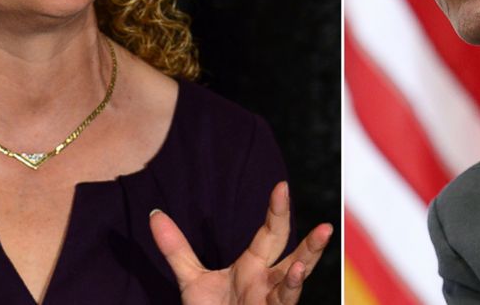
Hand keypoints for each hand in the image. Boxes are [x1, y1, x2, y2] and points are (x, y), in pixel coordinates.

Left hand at [150, 181, 332, 304]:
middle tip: (325, 224)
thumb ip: (176, 248)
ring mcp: (270, 301)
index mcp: (254, 265)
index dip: (276, 210)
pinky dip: (290, 288)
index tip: (281, 185)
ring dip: (309, 261)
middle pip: (292, 254)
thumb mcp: (191, 279)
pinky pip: (284, 302)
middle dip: (309, 240)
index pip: (271, 232)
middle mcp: (268, 281)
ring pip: (296, 280)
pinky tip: (295, 273)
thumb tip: (154, 214)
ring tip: (322, 242)